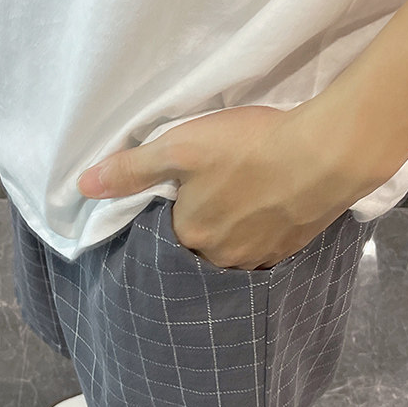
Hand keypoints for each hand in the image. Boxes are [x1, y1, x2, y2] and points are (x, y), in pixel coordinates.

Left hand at [76, 104, 370, 269]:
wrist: (326, 154)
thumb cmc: (248, 148)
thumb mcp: (180, 147)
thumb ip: (131, 169)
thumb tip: (81, 187)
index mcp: (191, 236)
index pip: (166, 237)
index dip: (170, 214)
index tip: (177, 195)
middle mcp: (223, 259)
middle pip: (201, 247)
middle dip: (201, 227)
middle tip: (212, 195)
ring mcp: (261, 258)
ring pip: (234, 251)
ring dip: (232, 233)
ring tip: (240, 202)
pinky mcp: (293, 249)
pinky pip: (265, 249)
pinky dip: (261, 232)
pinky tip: (269, 209)